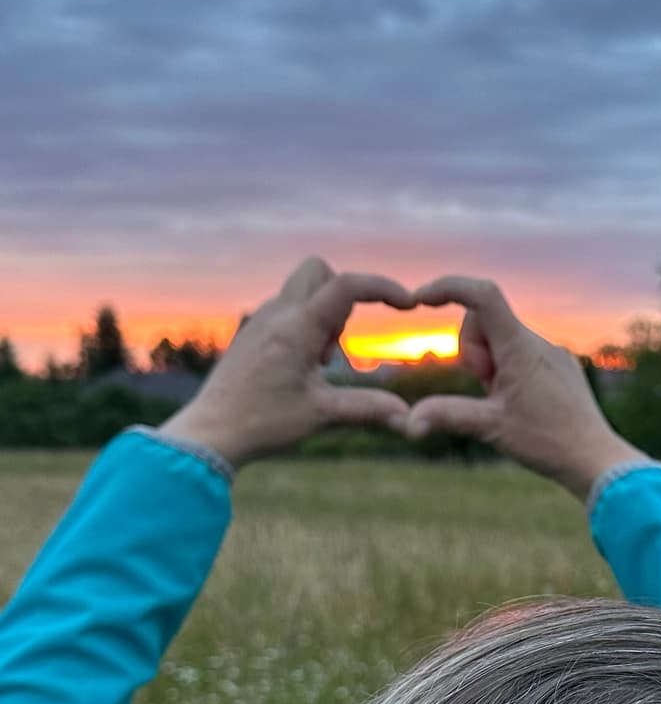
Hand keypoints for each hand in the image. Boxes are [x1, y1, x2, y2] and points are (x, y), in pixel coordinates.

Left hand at [158, 257, 415, 468]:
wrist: (210, 434)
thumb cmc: (262, 423)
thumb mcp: (321, 414)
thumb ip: (366, 408)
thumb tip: (406, 417)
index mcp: (297, 327)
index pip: (347, 285)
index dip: (382, 287)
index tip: (406, 304)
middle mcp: (277, 314)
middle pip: (319, 270)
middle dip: (343, 294)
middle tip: (340, 341)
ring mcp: (260, 321)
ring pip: (302, 292)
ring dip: (323, 316)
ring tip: (320, 365)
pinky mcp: (251, 335)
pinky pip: (286, 311)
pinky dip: (304, 327)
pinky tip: (300, 369)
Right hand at [401, 275, 650, 498]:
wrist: (595, 459)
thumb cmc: (547, 443)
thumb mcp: (490, 428)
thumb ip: (446, 415)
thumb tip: (407, 423)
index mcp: (519, 347)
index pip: (481, 295)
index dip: (447, 288)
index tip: (421, 299)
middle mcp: (537, 341)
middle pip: (483, 321)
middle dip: (471, 350)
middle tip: (487, 388)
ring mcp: (551, 352)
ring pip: (501, 338)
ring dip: (490, 363)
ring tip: (504, 400)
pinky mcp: (559, 366)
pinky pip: (521, 352)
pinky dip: (507, 368)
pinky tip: (521, 402)